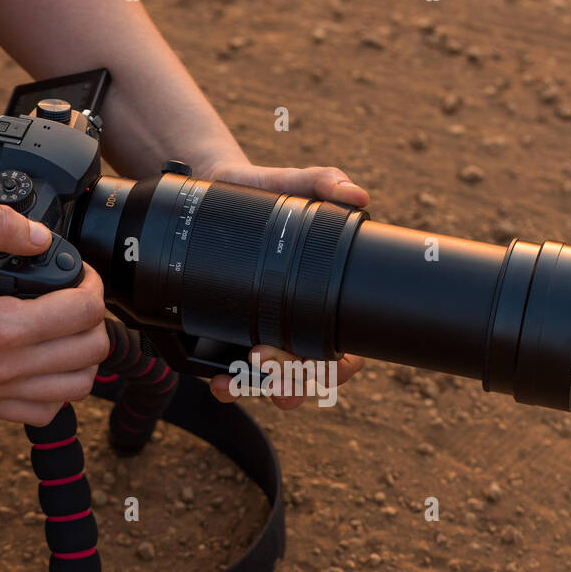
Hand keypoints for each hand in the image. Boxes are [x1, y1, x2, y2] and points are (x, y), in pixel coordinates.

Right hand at [0, 205, 108, 425]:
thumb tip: (39, 238)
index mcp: (4, 328)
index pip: (84, 312)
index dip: (93, 286)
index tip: (81, 275)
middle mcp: (8, 369)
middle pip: (91, 351)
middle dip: (94, 319)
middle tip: (77, 299)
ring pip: (77, 387)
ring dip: (84, 357)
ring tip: (69, 332)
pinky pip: (45, 412)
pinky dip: (58, 391)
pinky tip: (47, 364)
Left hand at [198, 161, 369, 408]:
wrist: (214, 191)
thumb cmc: (265, 193)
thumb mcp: (292, 183)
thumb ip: (323, 183)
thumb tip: (356, 194)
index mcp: (327, 300)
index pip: (347, 349)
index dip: (339, 366)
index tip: (316, 361)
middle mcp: (300, 325)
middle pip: (308, 374)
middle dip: (292, 382)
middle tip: (268, 367)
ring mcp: (267, 335)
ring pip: (272, 380)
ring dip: (256, 388)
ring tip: (233, 382)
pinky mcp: (233, 338)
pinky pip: (236, 373)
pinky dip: (228, 384)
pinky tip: (217, 383)